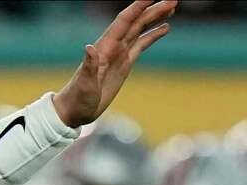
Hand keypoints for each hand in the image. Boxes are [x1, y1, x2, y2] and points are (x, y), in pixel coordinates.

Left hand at [52, 0, 175, 127]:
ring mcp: (119, 55)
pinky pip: (141, 45)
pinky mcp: (124, 64)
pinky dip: (153, 35)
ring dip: (155, 18)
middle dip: (153, 10)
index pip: (124, 21)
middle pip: (136, 22)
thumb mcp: (84, 85)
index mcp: (104, 48)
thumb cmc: (77, 99)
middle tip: (173, 0)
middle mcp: (112, 47)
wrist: (74, 111)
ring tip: (172, 7)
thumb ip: (89, 66)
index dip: (137, 7)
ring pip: (140, 30)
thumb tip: (89, 47)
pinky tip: (165, 27)